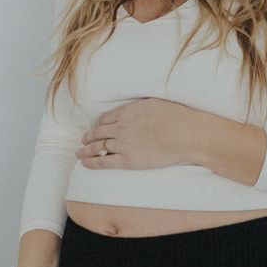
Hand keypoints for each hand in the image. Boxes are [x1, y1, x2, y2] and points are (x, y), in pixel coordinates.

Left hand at [77, 98, 198, 169]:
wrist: (187, 134)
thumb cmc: (177, 118)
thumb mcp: (154, 103)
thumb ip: (139, 107)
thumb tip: (134, 110)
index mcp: (127, 112)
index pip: (104, 119)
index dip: (96, 125)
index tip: (94, 129)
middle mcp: (121, 127)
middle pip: (97, 132)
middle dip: (88, 137)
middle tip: (83, 141)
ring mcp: (123, 144)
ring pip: (97, 146)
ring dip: (85, 149)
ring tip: (79, 153)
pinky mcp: (128, 160)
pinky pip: (103, 161)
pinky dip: (91, 162)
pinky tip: (85, 163)